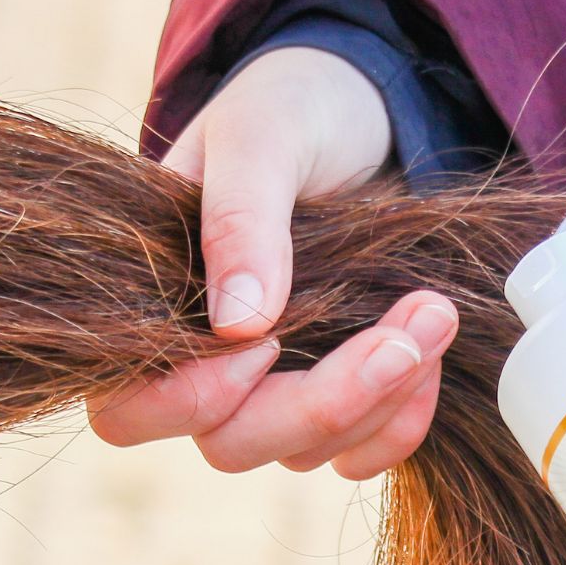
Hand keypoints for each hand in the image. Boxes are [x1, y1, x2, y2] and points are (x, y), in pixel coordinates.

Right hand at [88, 46, 458, 478]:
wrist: (366, 116)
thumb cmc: (290, 110)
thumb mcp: (260, 138)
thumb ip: (238, 218)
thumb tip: (237, 325)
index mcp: (149, 305)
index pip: (131, 411)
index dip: (195, 397)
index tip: (271, 336)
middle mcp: (203, 364)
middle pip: (232, 446)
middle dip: (325, 402)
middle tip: (404, 329)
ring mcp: (273, 390)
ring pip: (306, 454)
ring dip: (381, 397)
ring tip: (434, 308)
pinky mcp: (342, 398)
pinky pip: (363, 453)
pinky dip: (404, 418)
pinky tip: (434, 351)